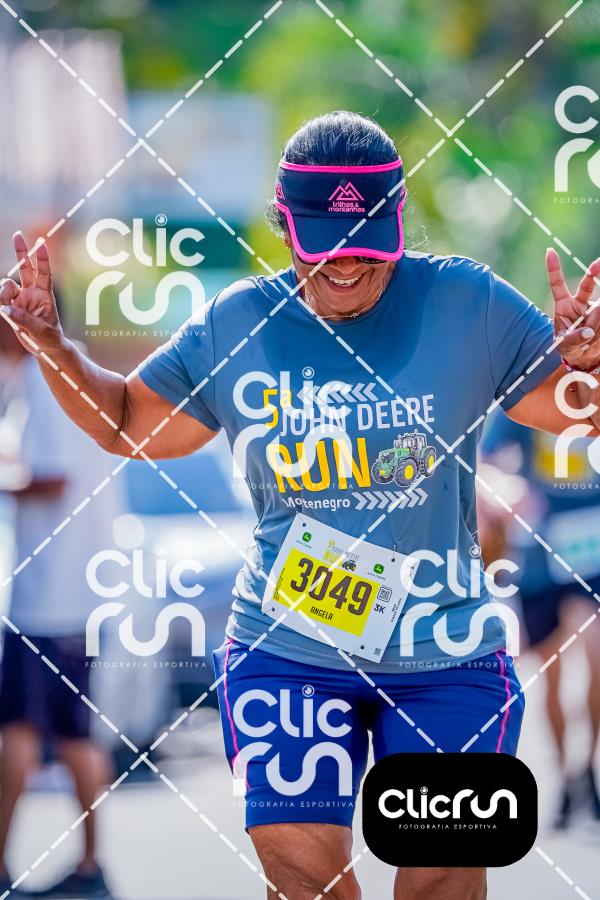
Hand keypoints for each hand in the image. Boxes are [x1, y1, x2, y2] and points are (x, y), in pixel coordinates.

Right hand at [0, 232, 62, 355]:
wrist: (45, 348)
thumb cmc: (50, 339)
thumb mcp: (40, 331)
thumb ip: (23, 319)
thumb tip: (5, 309)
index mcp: (45, 295)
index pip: (44, 273)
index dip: (42, 258)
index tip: (41, 243)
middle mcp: (33, 293)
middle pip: (26, 268)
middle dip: (21, 251)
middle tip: (17, 234)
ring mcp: (22, 298)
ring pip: (7, 285)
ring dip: (3, 293)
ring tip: (5, 308)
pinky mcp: (12, 306)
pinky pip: (1, 299)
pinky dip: (0, 302)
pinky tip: (4, 312)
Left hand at [546, 248, 599, 369]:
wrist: (584, 356)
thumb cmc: (569, 347)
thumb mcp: (565, 345)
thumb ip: (574, 339)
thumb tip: (589, 332)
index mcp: (564, 305)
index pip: (557, 284)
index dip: (554, 269)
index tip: (550, 251)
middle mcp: (580, 302)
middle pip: (587, 284)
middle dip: (594, 272)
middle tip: (599, 263)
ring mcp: (595, 308)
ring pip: (599, 309)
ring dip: (595, 324)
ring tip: (591, 339)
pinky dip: (599, 329)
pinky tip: (596, 337)